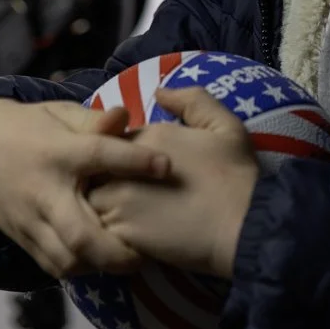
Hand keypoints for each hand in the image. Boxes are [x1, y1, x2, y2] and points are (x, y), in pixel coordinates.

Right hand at [0, 98, 171, 278]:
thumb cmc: (33, 127)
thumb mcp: (62, 114)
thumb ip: (94, 120)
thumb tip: (125, 114)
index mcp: (60, 152)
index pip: (99, 155)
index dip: (133, 161)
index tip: (167, 166)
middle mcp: (46, 191)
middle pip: (79, 231)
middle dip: (115, 248)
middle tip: (148, 250)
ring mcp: (32, 220)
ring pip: (66, 258)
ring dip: (100, 264)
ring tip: (132, 259)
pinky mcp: (24, 239)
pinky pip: (53, 266)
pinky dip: (81, 269)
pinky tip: (104, 261)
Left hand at [86, 87, 259, 278]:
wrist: (241, 226)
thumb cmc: (235, 173)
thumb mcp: (224, 124)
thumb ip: (191, 100)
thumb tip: (158, 91)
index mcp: (148, 137)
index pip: (114, 137)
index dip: (123, 152)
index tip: (140, 167)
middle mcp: (123, 167)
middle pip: (93, 169)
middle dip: (102, 177)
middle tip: (127, 193)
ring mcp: (117, 203)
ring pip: (88, 201)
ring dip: (99, 205)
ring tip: (122, 216)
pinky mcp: (118, 237)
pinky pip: (95, 233)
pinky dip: (103, 233)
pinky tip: (124, 237)